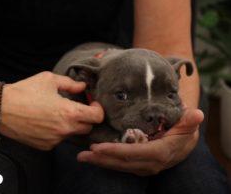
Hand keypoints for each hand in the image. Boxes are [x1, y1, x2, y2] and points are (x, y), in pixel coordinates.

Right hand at [0, 72, 103, 149]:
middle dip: (86, 118)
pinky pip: (59, 140)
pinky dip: (57, 132)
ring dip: (71, 125)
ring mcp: (55, 140)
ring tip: (57, 114)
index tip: (92, 104)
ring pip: (72, 134)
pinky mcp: (45, 146)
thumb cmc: (25, 91)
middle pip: (88, 128)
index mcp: (70, 112)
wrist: (0, 109)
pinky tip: (45, 123)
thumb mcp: (49, 80)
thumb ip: (70, 84)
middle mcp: (65, 130)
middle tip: (76, 108)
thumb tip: (82, 87)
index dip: (98, 109)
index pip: (97, 117)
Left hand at [77, 108, 203, 175]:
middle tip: (83, 154)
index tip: (98, 147)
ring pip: (118, 166)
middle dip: (101, 158)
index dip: (115, 151)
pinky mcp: (138, 165)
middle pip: (121, 162)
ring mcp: (143, 166)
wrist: (186, 143)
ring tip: (83, 157)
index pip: (133, 153)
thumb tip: (196, 114)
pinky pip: (120, 165)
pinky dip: (107, 161)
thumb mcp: (188, 124)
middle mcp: (149, 163)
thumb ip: (189, 120)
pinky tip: (94, 157)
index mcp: (159, 152)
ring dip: (100, 161)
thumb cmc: (184, 130)